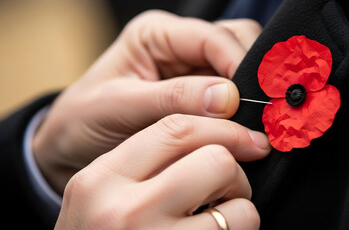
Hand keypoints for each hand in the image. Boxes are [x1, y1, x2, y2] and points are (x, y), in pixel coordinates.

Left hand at [33, 10, 261, 193]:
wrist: (73, 145)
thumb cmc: (85, 119)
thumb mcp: (120, 106)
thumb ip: (173, 99)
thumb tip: (228, 98)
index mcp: (155, 34)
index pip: (211, 37)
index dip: (237, 63)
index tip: (252, 98)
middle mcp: (178, 46)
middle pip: (235, 42)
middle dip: (251, 74)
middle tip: (258, 111)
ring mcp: (192, 70)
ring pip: (241, 66)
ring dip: (251, 92)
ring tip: (253, 122)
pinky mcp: (200, 95)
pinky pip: (234, 94)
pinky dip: (244, 110)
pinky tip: (244, 128)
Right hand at [55, 115, 270, 229]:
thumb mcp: (101, 195)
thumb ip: (144, 162)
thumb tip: (219, 130)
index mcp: (102, 179)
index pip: (176, 129)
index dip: (224, 129)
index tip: (248, 140)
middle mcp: (123, 210)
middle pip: (216, 161)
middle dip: (233, 173)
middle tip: (224, 191)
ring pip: (238, 207)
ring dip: (240, 211)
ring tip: (218, 220)